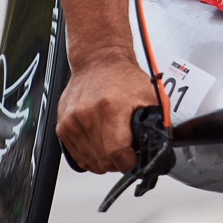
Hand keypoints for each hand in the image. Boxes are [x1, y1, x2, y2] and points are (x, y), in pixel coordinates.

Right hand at [56, 52, 161, 172]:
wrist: (98, 60)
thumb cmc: (122, 76)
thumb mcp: (149, 96)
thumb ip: (157, 123)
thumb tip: (160, 146)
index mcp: (111, 108)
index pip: (117, 153)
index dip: (129, 162)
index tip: (134, 159)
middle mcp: (88, 115)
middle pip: (103, 161)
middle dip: (118, 162)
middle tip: (126, 151)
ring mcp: (72, 122)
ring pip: (90, 162)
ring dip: (103, 160)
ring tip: (112, 144)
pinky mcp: (62, 126)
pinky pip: (77, 156)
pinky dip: (90, 155)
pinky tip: (99, 142)